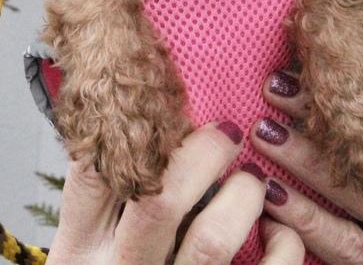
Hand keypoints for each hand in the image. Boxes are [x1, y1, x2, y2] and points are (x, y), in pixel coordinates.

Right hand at [47, 121, 304, 264]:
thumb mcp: (92, 250)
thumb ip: (110, 201)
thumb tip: (149, 121)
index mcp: (78, 251)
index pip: (93, 175)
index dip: (133, 134)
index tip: (169, 110)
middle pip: (158, 200)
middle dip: (202, 154)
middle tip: (227, 134)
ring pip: (212, 239)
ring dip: (243, 196)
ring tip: (253, 181)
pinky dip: (284, 247)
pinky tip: (280, 232)